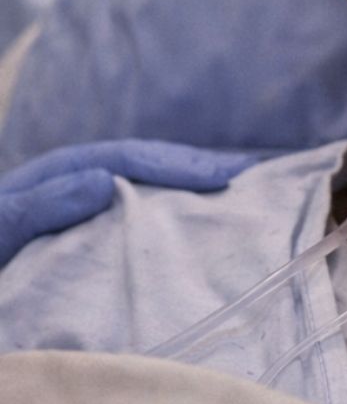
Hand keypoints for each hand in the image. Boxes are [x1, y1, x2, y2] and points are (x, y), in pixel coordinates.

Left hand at [0, 140, 257, 268]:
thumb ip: (36, 207)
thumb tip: (103, 180)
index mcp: (49, 180)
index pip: (124, 160)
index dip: (176, 165)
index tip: (226, 177)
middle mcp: (66, 187)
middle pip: (141, 164)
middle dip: (194, 165)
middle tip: (253, 174)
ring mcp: (76, 212)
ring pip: (142, 188)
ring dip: (189, 186)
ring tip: (237, 193)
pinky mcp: (82, 243)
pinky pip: (134, 219)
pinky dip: (171, 214)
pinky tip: (198, 228)